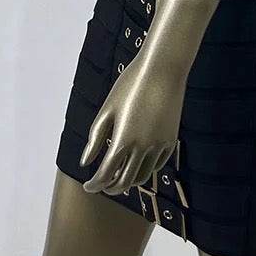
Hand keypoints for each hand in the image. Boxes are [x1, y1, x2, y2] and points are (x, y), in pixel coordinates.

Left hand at [79, 46, 186, 195]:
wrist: (162, 69)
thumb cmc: (131, 83)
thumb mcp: (108, 109)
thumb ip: (96, 137)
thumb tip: (85, 161)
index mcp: (124, 139)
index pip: (105, 174)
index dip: (94, 184)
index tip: (87, 185)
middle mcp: (143, 147)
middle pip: (125, 181)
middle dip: (110, 187)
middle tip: (101, 186)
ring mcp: (159, 145)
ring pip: (143, 177)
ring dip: (129, 182)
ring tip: (118, 177)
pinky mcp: (170, 140)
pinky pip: (157, 164)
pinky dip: (145, 170)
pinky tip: (136, 164)